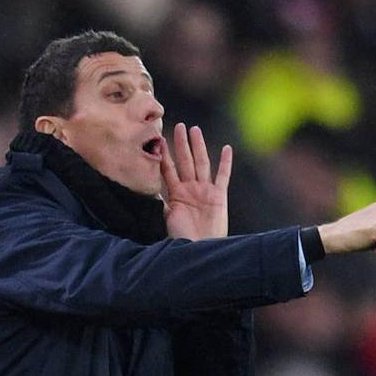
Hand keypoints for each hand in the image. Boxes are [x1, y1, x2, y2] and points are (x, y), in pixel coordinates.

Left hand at [162, 123, 232, 240]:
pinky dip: (225, 163)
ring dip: (198, 147)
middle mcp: (190, 189)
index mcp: (176, 194)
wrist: (199, 249)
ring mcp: (205, 191)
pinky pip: (223, 176)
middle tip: (178, 126)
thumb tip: (149, 190)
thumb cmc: (182, 238)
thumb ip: (161, 203)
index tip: (160, 139)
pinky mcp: (219, 196)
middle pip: (185, 161)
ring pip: (201, 163)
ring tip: (195, 130)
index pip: (169, 170)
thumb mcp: (167, 218)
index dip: (165, 155)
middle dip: (181, 144)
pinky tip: (226, 148)